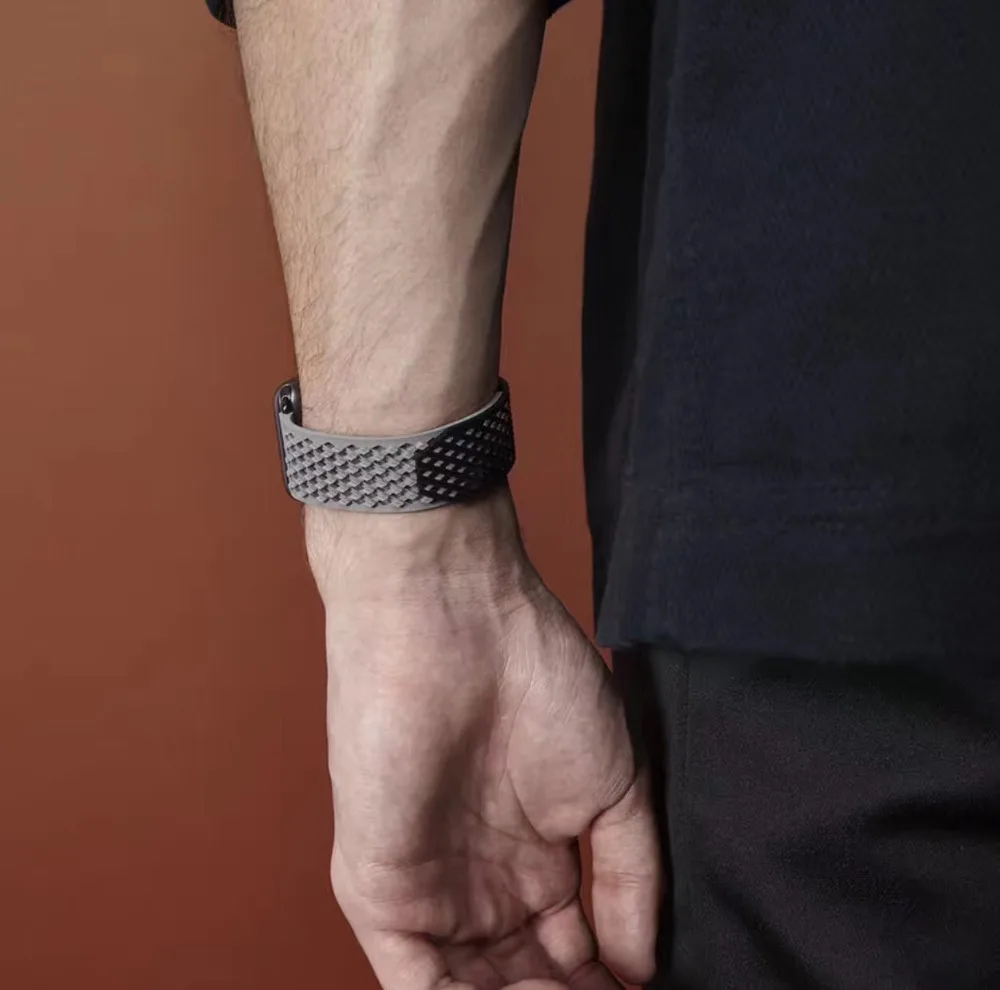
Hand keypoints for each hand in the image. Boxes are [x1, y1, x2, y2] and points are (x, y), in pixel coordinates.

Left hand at [307, 491, 660, 988]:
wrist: (457, 620)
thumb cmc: (539, 679)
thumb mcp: (615, 784)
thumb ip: (633, 878)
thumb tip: (644, 966)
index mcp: (536, 859)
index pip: (572, 957)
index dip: (602, 985)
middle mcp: (483, 884)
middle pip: (524, 982)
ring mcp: (431, 890)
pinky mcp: (381, 894)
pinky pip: (416, 987)